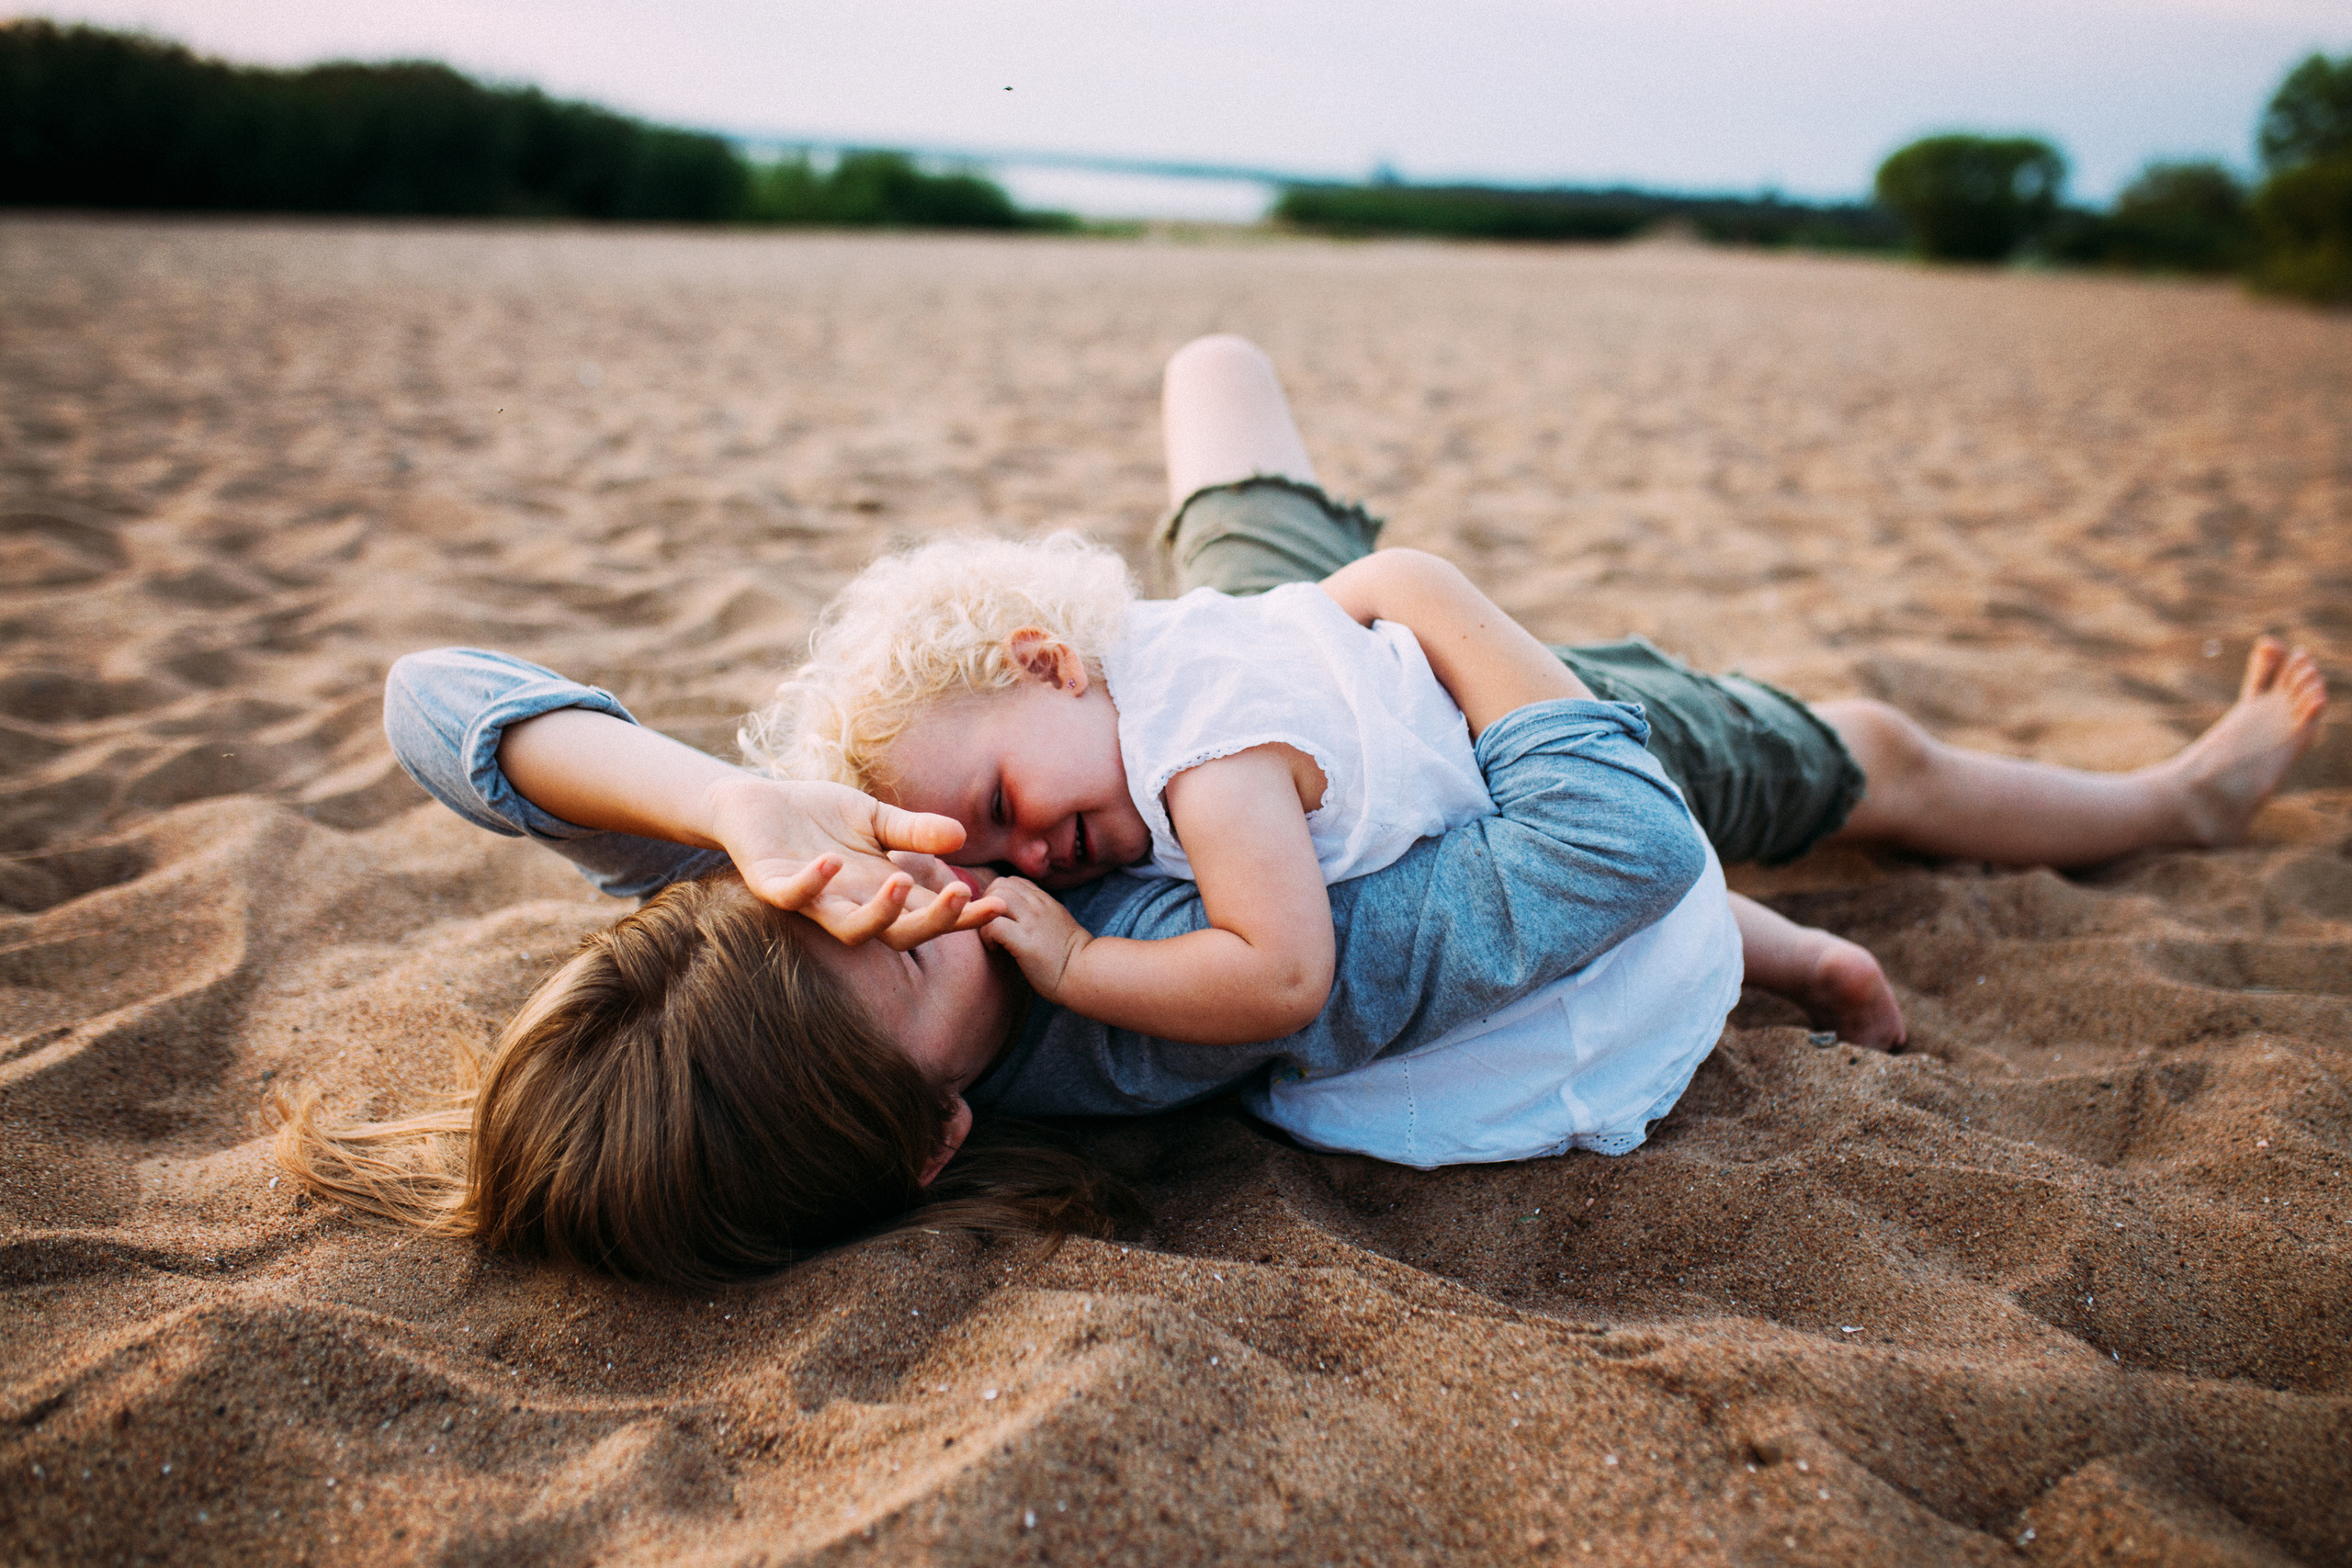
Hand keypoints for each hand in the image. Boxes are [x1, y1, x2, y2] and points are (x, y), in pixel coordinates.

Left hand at [703, 774, 1002, 948]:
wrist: (756, 802)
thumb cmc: (818, 815)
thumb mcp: (875, 819)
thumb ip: (914, 832)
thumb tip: (961, 837)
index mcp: (879, 891)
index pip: (930, 913)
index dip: (965, 915)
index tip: (1001, 904)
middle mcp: (850, 905)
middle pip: (898, 934)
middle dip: (933, 920)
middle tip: (963, 895)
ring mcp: (813, 901)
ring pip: (850, 929)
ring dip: (879, 912)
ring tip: (902, 880)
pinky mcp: (773, 885)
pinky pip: (792, 896)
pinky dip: (811, 883)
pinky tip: (830, 860)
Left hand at [975, 875, 1093, 999]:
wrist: (1086, 974)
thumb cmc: (1072, 958)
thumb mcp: (1058, 925)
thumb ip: (1040, 916)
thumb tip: (1018, 920)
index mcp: (1046, 901)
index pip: (1014, 881)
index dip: (999, 896)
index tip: (1000, 918)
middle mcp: (1038, 906)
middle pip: (1000, 884)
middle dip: (987, 904)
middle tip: (990, 927)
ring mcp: (1032, 921)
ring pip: (995, 899)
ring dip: (984, 917)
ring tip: (991, 937)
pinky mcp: (1025, 940)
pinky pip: (993, 925)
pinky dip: (987, 936)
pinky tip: (995, 949)